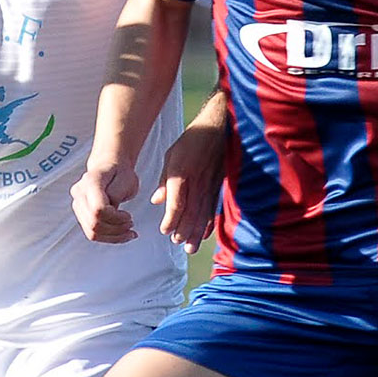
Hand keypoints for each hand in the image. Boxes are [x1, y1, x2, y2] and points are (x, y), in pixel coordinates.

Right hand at [71, 160, 141, 243]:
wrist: (109, 167)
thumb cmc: (120, 172)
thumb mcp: (127, 179)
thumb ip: (117, 195)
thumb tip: (111, 212)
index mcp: (90, 181)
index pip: (98, 209)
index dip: (115, 218)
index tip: (129, 216)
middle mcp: (79, 193)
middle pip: (94, 223)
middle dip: (116, 229)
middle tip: (131, 224)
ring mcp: (77, 205)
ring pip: (92, 232)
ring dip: (114, 237)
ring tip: (129, 232)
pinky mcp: (81, 215)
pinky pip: (93, 234)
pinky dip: (110, 238)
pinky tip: (123, 235)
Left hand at [151, 122, 223, 253]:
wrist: (220, 128)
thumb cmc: (194, 140)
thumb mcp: (172, 155)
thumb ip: (165, 180)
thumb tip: (157, 200)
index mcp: (183, 173)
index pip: (177, 202)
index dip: (171, 219)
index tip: (165, 231)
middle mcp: (198, 182)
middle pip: (191, 212)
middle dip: (184, 231)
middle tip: (178, 244)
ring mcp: (211, 185)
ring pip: (203, 214)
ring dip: (196, 232)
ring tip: (190, 247)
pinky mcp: (219, 187)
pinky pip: (213, 209)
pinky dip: (209, 223)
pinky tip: (205, 234)